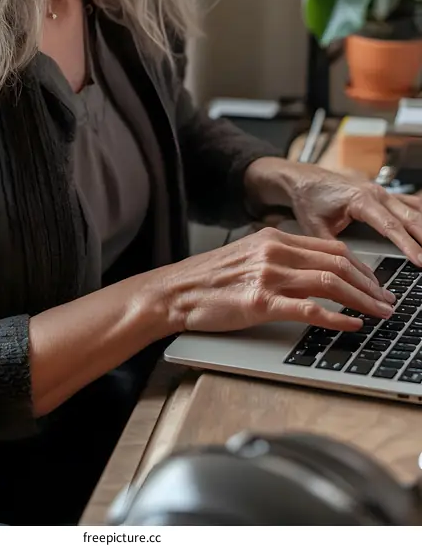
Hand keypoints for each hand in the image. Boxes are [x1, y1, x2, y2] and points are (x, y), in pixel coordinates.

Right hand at [160, 227, 394, 334]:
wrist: (175, 291)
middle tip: (388, 301)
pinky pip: (308, 309)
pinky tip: (351, 324)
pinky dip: (336, 317)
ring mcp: (267, 276)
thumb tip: (314, 275)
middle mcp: (274, 251)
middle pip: (338, 263)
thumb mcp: (248, 257)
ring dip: (361, 299)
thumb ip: (279, 260)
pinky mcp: (259, 303)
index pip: (331, 248)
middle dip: (370, 284)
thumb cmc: (209, 280)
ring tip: (379, 313)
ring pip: (329, 282)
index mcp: (273, 238)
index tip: (376, 283)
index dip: (361, 266)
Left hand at [245, 157, 421, 266]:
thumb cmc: (309, 200)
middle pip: (408, 217)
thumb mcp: (315, 228)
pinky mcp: (383, 194)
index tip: (419, 261)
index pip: (390, 226)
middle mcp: (376, 193)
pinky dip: (420, 215)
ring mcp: (382, 192)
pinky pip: (409, 203)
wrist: (304, 178)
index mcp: (360, 200)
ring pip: (413, 209)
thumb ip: (333, 249)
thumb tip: (349, 272)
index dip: (407, 244)